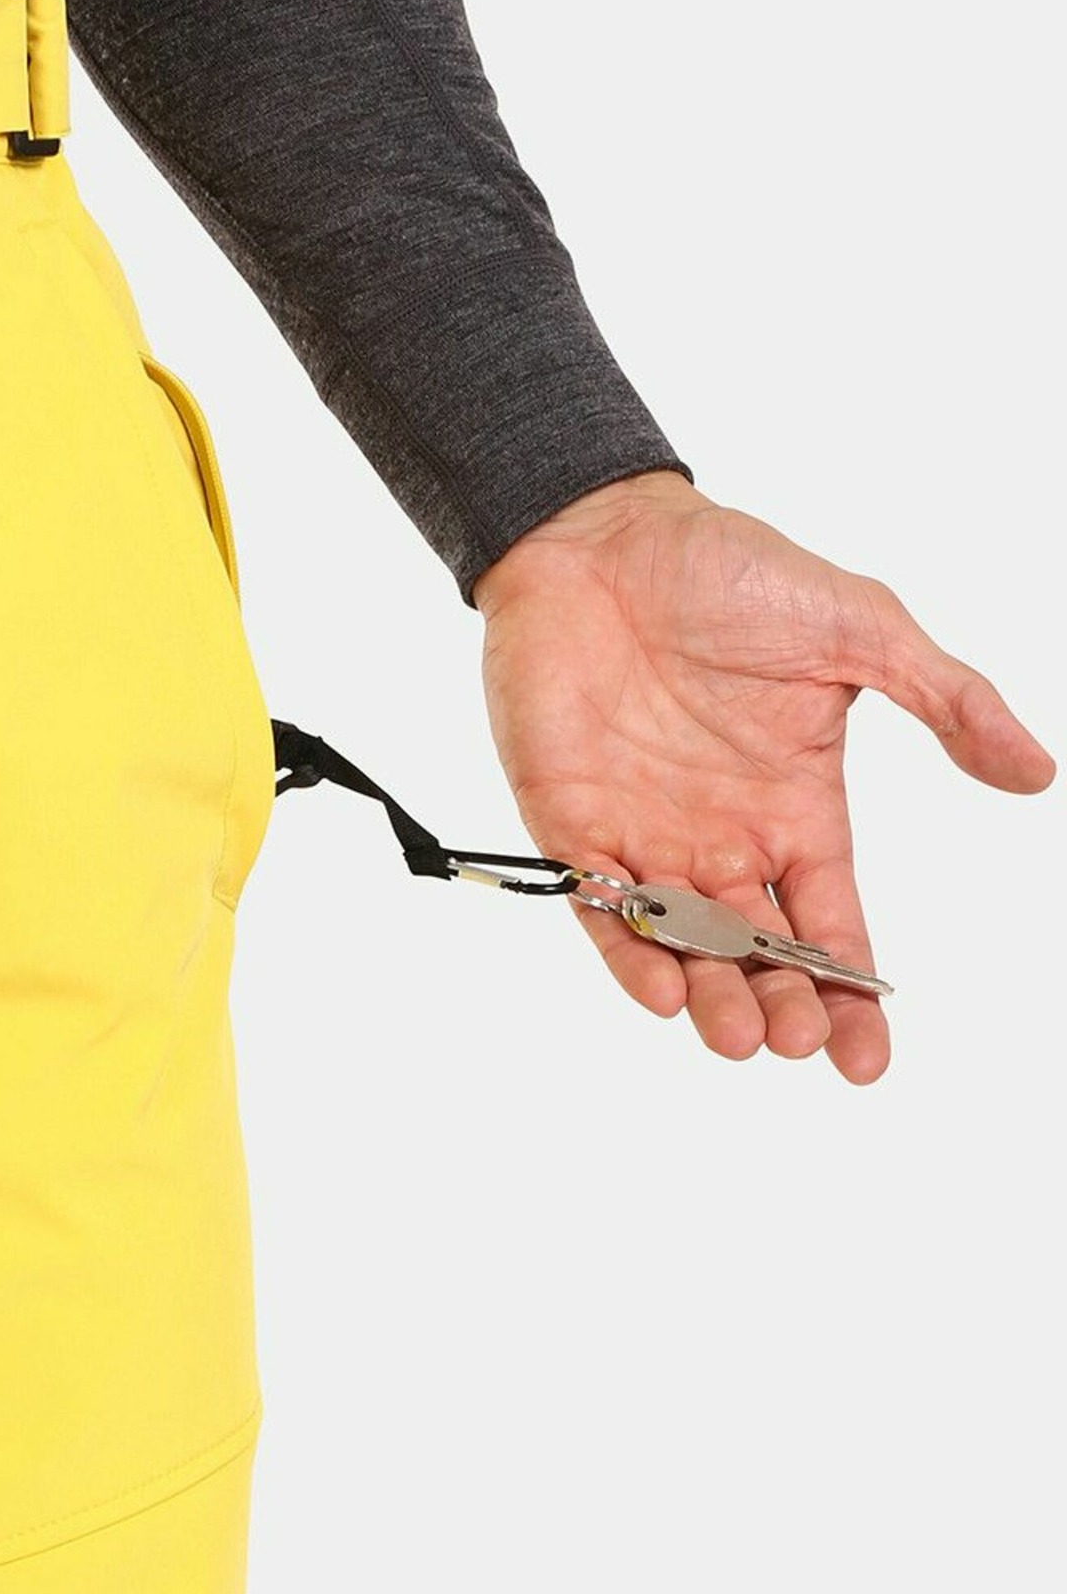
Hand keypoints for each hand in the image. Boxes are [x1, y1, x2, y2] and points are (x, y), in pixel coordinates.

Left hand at [472, 470, 1055, 1082]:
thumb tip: (1038, 773)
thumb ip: (946, 701)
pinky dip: (630, 953)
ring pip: (683, 949)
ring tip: (739, 1036)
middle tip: (796, 1038)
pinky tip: (663, 988)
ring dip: (712, 999)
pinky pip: (601, 909)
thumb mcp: (861, 630)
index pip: (829, 926)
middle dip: (782, 1007)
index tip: (868, 1059)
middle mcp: (724, 839)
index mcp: (796, 809)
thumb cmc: (730, 571)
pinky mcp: (573, 823)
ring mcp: (647, 835)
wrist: (603, 534)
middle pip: (759, 955)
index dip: (852, 995)